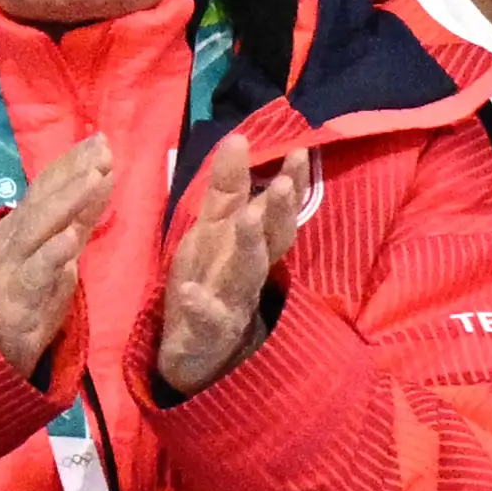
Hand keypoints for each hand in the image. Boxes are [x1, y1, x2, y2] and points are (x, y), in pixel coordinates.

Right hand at [0, 136, 111, 380]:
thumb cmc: (23, 301)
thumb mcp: (54, 255)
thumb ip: (77, 220)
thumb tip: (99, 179)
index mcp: (22, 228)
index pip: (46, 188)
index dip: (72, 163)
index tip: (100, 140)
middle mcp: (14, 240)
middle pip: (44, 200)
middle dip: (74, 173)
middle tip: (103, 148)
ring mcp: (13, 268)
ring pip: (39, 228)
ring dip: (67, 201)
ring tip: (95, 177)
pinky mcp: (18, 300)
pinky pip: (36, 273)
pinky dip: (53, 253)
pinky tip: (72, 237)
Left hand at [155, 136, 304, 396]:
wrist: (193, 353)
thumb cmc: (208, 282)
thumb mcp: (211, 230)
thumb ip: (227, 189)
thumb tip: (240, 137)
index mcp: (247, 248)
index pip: (275, 214)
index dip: (290, 185)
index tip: (301, 153)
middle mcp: (246, 274)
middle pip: (269, 241)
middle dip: (278, 212)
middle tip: (285, 182)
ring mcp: (229, 304)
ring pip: (245, 274)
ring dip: (249, 246)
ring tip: (249, 219)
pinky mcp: (205, 332)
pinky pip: (204, 318)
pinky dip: (199, 305)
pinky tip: (190, 291)